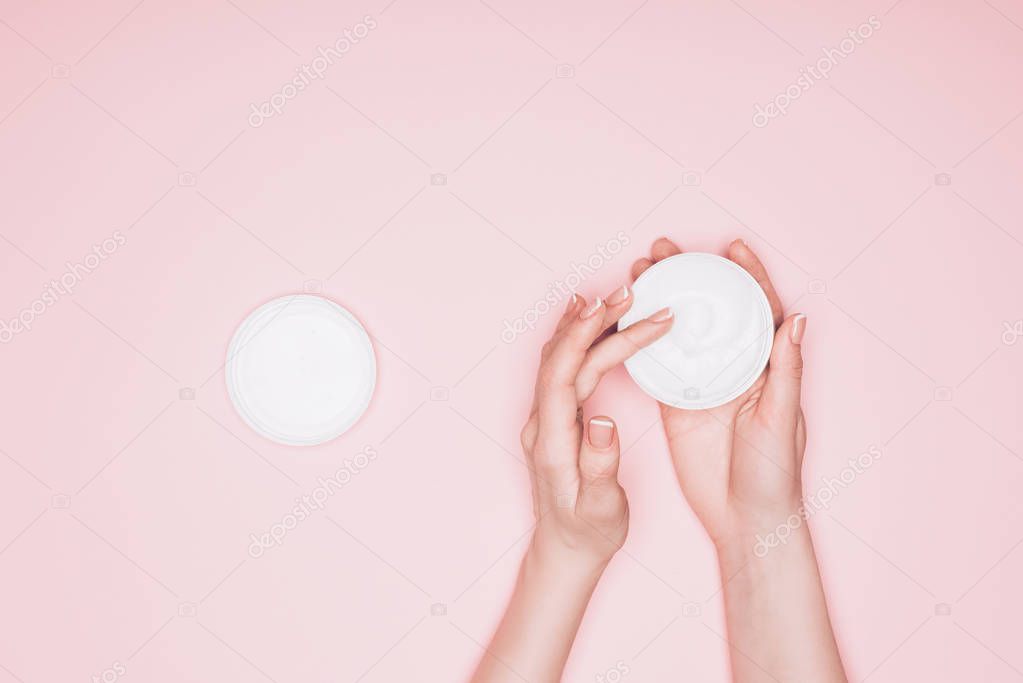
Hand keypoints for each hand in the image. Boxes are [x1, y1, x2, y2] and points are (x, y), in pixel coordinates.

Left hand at [472, 287, 672, 682]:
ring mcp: (545, 418)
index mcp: (551, 441)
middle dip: (596, 321)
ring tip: (617, 296)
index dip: (586, 337)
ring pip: (561, 358)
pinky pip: (562, 367)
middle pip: (563, 357)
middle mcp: (542, 423)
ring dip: (587, 324)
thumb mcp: (601, 508)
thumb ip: (600, 465)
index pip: (563, 374)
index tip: (618, 310)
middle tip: (633, 293)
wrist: (566, 550)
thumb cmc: (588, 532)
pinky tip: (586, 318)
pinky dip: (576, 338)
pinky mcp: (556, 417)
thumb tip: (602, 421)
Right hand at [630, 238, 806, 547]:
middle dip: (690, 277)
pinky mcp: (676, 404)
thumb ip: (786, 371)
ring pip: (679, 332)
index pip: (758, 310)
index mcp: (766, 366)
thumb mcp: (783, 420)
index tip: (732, 247)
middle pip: (711, 312)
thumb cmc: (775, 475)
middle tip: (665, 250)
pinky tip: (624, 318)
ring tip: (639, 273)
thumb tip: (797, 321)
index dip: (747, 276)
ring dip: (661, 301)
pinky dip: (640, 341)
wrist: (744, 520)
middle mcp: (733, 368)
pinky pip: (656, 365)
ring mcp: (702, 384)